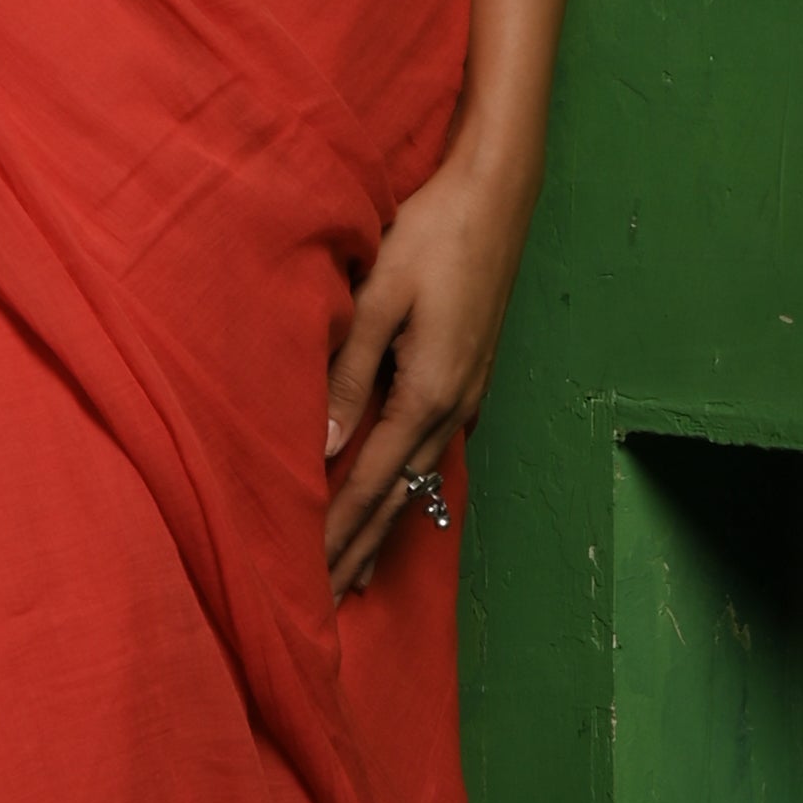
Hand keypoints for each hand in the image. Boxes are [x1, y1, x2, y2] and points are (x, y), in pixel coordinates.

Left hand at [321, 150, 531, 598]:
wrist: (498, 192)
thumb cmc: (432, 233)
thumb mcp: (381, 296)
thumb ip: (352, 371)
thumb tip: (326, 446)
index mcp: (426, 392)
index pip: (368, 484)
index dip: (335, 536)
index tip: (304, 584)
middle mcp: (452, 407)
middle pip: (397, 500)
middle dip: (357, 554)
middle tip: (322, 610)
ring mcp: (466, 396)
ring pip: (416, 484)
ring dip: (382, 533)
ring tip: (355, 581)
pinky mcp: (468, 379)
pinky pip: (429, 457)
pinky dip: (406, 495)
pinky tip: (398, 508)